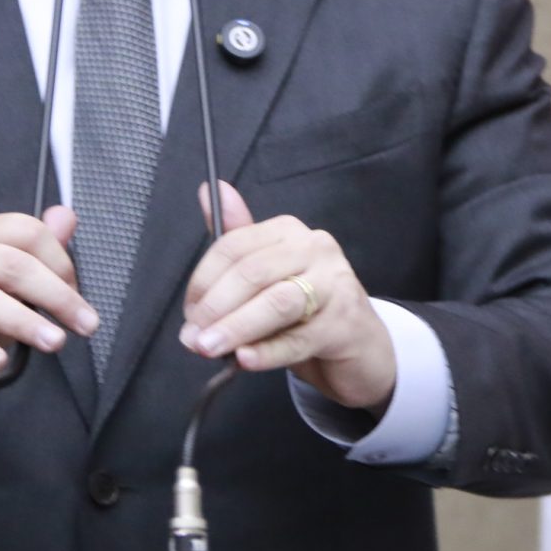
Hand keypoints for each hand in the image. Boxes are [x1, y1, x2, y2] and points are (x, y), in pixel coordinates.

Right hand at [0, 206, 97, 417]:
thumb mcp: (8, 280)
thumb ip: (38, 250)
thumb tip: (66, 218)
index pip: (26, 232)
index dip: (61, 262)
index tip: (79, 295)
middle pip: (10, 264)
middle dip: (55, 295)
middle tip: (84, 325)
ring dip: (24, 323)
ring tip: (53, 342)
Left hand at [180, 182, 395, 412]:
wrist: (361, 347)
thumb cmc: (307, 309)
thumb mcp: (267, 277)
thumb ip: (235, 242)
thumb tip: (208, 190)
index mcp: (288, 232)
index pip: (234, 246)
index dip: (204, 280)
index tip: (189, 313)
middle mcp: (315, 249)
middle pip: (254, 272)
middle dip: (216, 307)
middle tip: (193, 337)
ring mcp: (335, 285)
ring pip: (278, 302)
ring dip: (237, 327)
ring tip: (209, 347)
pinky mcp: (346, 324)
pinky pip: (299, 338)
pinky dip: (267, 351)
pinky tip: (245, 359)